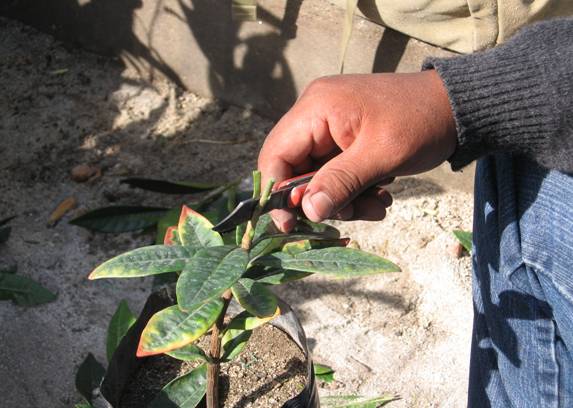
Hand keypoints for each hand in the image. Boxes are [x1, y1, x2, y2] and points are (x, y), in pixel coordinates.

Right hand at [258, 70, 456, 231]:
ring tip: (378, 204)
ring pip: (318, 176)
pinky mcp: (345, 139)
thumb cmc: (420, 122)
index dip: (277, 193)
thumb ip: (340, 183)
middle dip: (323, 199)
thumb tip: (307, 211)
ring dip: (344, 198)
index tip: (292, 224)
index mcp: (316, 108)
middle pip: (296, 170)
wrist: (456, 107)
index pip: (276, 155)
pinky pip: (336, 172)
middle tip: (354, 213)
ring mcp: (330, 127)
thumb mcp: (381, 156)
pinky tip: (380, 193)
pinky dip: (354, 189)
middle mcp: (316, 114)